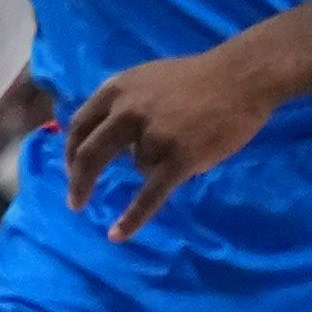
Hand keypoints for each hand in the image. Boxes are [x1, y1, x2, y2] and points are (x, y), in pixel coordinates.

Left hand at [60, 44, 280, 234]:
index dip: (71, 152)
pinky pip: (149, 195)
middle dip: (79, 181)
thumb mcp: (145, 79)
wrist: (241, 78)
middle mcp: (126, 112)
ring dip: (158, 163)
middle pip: (89, 154)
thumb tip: (104, 135)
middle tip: (75, 202)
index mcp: (115, 90)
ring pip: (138, 166)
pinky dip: (133, 217)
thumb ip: (122, 104)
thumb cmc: (197, 79)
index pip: (79, 125)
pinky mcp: (179, 158)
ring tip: (187, 142)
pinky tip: (118, 234)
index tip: (70, 170)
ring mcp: (152, 135)